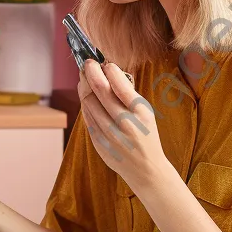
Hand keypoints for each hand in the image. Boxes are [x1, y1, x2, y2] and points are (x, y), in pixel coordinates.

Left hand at [79, 60, 167, 187]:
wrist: (146, 169)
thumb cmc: (146, 135)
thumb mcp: (146, 112)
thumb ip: (128, 94)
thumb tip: (108, 71)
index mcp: (141, 113)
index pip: (119, 85)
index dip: (108, 70)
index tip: (104, 62)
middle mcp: (125, 123)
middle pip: (99, 91)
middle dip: (91, 72)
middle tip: (88, 63)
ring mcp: (110, 135)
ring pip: (88, 102)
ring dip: (84, 86)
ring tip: (85, 77)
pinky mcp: (99, 143)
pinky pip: (86, 117)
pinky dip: (85, 103)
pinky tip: (86, 95)